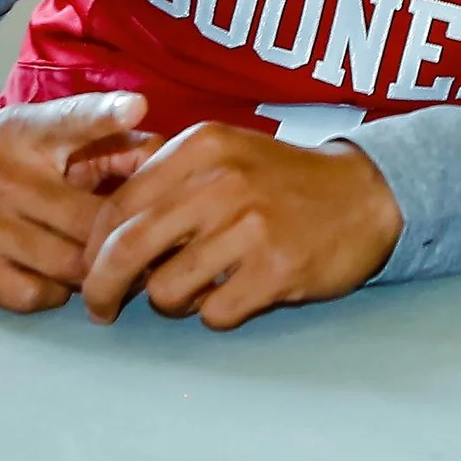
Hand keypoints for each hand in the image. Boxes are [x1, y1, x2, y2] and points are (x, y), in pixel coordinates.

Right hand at [0, 93, 161, 313]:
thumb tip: (164, 152)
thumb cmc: (3, 164)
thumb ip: (101, 138)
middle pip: (93, 219)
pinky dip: (58, 293)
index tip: (137, 107)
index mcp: (26, 133)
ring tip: (112, 266)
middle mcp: (0, 176)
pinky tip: (56, 279)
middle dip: (128, 236)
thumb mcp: (40, 134)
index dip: (105, 115)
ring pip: (71, 264)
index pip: (70, 119)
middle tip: (152, 246)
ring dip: (98, 271)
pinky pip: (37, 295)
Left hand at [81, 124, 402, 329]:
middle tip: (101, 307)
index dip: (93, 247)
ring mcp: (252, 227)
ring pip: (166, 289)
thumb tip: (97, 232)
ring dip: (172, 301)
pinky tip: (236, 294)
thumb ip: (166, 179)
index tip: (92, 268)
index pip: (118, 206)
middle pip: (127, 249)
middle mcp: (223, 181)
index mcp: (203, 146)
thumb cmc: (285, 181)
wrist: (369, 194)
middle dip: (102, 288)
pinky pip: (213, 313)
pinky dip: (215, 313)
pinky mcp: (277, 270)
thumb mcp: (226, 154)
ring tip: (197, 291)